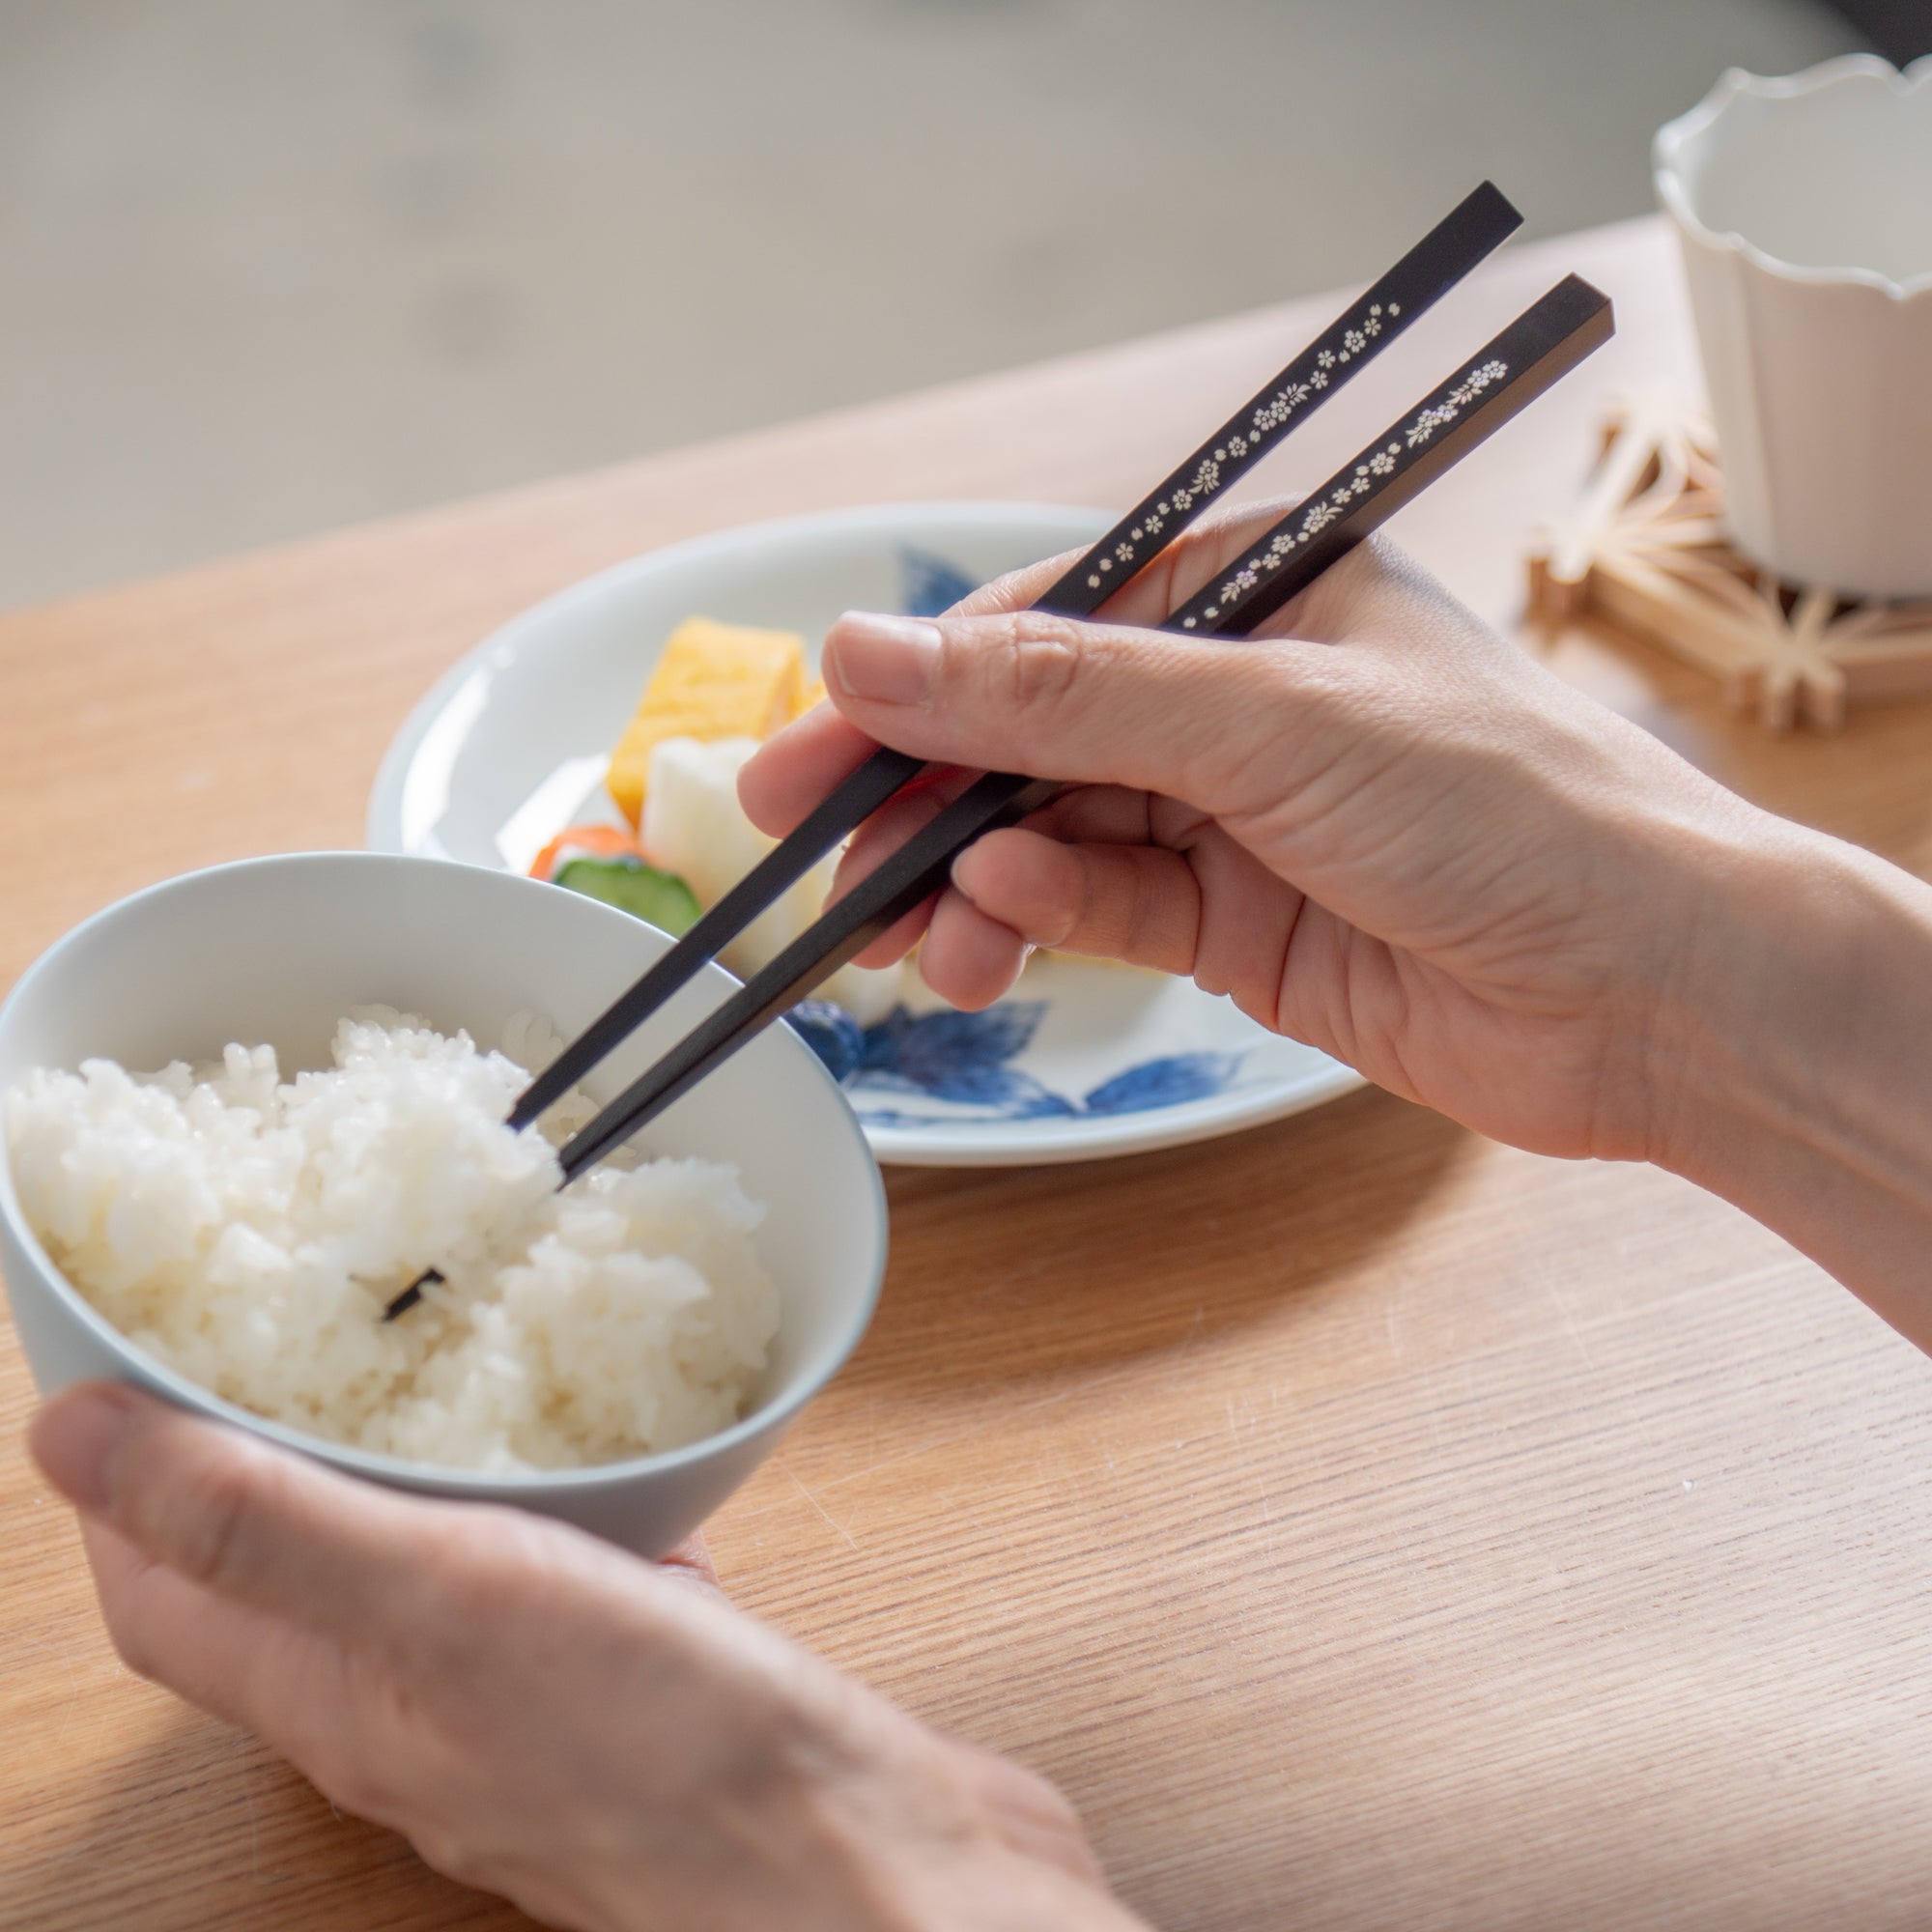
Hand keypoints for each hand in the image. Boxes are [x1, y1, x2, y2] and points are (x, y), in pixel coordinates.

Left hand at [30, 1384, 1145, 1931]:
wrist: (852, 1851)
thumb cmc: (656, 1748)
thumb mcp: (438, 1601)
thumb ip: (264, 1522)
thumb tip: (71, 1439)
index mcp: (337, 1697)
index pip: (165, 1599)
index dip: (120, 1494)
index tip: (124, 1375)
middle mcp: (410, 1711)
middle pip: (278, 1587)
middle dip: (247, 1469)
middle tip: (261, 1341)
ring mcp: (518, 1700)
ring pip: (411, 1579)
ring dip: (387, 1478)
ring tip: (408, 1370)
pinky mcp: (619, 1683)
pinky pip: (533, 1580)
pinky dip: (520, 1505)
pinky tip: (578, 1454)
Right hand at [744, 513, 1775, 1165]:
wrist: (1645, 995)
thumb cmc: (1503, 807)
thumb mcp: (1267, 721)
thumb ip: (1062, 694)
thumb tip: (870, 649)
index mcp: (1257, 590)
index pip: (1043, 620)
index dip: (914, 681)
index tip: (808, 740)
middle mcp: (1235, 695)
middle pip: (1026, 731)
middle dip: (917, 793)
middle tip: (808, 854)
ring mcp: (1230, 813)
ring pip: (1046, 830)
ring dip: (965, 879)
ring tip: (909, 938)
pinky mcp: (1234, 922)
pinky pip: (1099, 905)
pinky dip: (1040, 919)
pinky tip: (1002, 934)